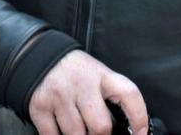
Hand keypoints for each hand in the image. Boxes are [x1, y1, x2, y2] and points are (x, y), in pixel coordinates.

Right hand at [28, 50, 148, 134]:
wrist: (40, 54)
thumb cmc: (76, 72)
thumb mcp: (97, 75)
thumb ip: (110, 98)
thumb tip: (125, 130)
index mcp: (102, 76)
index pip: (129, 95)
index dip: (139, 117)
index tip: (140, 134)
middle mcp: (82, 84)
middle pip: (100, 126)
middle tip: (96, 131)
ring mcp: (59, 95)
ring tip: (78, 128)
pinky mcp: (40, 105)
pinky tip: (61, 129)